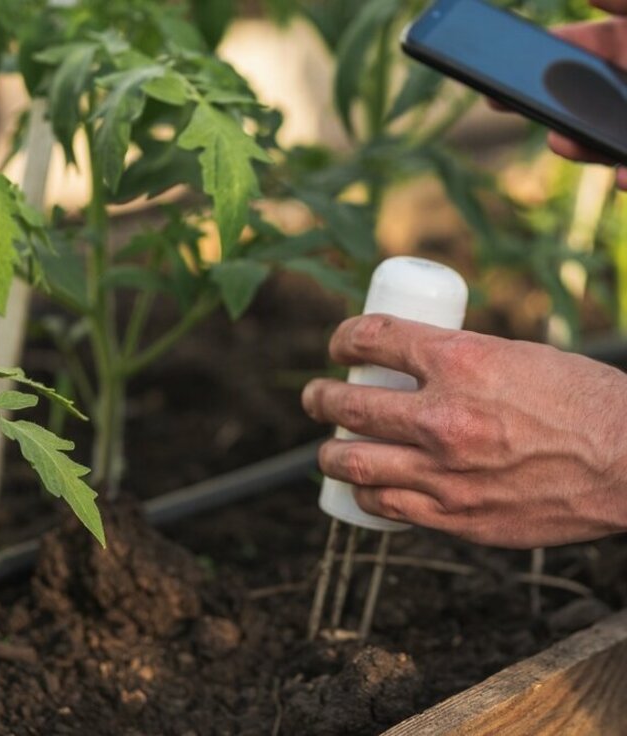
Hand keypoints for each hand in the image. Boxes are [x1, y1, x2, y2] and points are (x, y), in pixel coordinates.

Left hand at [302, 315, 626, 548]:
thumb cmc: (579, 401)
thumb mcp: (515, 356)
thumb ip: (459, 362)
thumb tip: (407, 366)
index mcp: (460, 360)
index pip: (373, 337)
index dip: (343, 339)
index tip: (340, 346)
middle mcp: (444, 416)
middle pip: (349, 403)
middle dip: (320, 398)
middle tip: (316, 397)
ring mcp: (446, 472)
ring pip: (355, 462)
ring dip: (329, 454)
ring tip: (327, 449)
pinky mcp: (456, 516)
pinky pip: (387, 505)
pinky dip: (366, 492)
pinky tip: (364, 486)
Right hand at [489, 1, 626, 189]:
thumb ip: (623, 0)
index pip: (581, 48)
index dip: (540, 55)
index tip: (503, 61)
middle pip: (577, 100)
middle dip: (540, 105)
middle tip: (496, 100)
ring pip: (598, 141)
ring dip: (578, 146)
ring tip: (561, 140)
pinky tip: (624, 177)